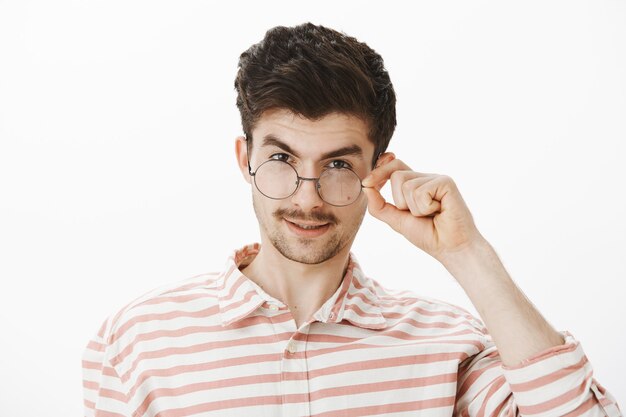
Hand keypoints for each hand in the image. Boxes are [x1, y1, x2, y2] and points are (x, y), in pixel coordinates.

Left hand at [361, 154, 484, 263]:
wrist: (450, 247)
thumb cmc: (428, 234)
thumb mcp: (396, 220)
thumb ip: (379, 205)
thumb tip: (365, 186)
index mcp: (415, 183)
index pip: (393, 167)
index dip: (380, 170)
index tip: (367, 181)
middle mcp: (425, 177)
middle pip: (396, 175)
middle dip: (399, 201)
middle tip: (418, 214)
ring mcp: (436, 178)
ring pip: (407, 185)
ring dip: (414, 208)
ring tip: (431, 214)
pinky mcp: (445, 182)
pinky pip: (420, 191)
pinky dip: (425, 208)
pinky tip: (439, 211)